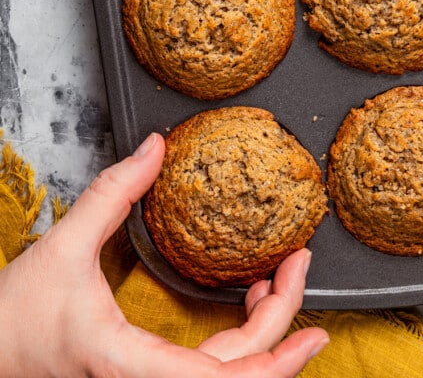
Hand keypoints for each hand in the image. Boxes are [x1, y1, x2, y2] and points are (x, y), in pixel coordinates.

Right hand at [0, 132, 327, 376]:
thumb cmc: (13, 318)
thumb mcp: (62, 247)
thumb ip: (111, 195)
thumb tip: (153, 148)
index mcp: (129, 363)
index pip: (219, 377)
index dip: (274, 358)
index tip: (312, 327)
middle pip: (236, 377)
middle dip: (281, 325)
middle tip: (299, 268)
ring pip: (224, 377)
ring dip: (261, 335)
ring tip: (275, 280)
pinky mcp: (142, 376)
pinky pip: (206, 370)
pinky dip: (238, 342)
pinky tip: (246, 303)